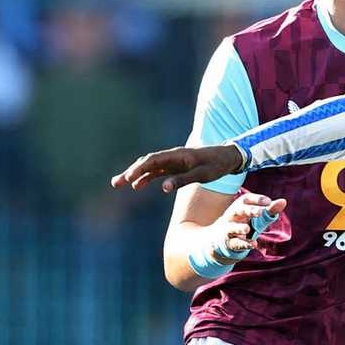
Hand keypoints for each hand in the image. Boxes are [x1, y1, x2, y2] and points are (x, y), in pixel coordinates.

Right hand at [111, 144, 244, 192]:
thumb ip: (183, 180)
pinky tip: (137, 186)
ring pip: (149, 167)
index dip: (138, 169)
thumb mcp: (202, 174)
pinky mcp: (175, 166)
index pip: (153, 161)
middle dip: (130, 172)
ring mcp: (173, 161)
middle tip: (115, 183)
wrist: (228, 157)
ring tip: (119, 183)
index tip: (128, 179)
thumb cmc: (217, 165)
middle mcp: (172, 156)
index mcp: (178, 155)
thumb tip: (163, 188)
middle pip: (146, 162)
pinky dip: (146, 177)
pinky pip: (157, 171)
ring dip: (135, 174)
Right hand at [211, 193, 285, 261]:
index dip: (256, 199)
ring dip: (239, 228)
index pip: (246, 199)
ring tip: (247, 229)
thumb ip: (269, 209)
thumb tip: (284, 201)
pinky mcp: (228, 243)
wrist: (220, 240)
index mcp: (240, 207)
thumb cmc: (242, 223)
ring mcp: (228, 230)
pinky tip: (253, 245)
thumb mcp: (256, 216)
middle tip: (261, 212)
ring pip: (232, 228)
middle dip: (249, 210)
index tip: (268, 201)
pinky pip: (235, 243)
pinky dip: (244, 244)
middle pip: (238, 210)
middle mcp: (232, 216)